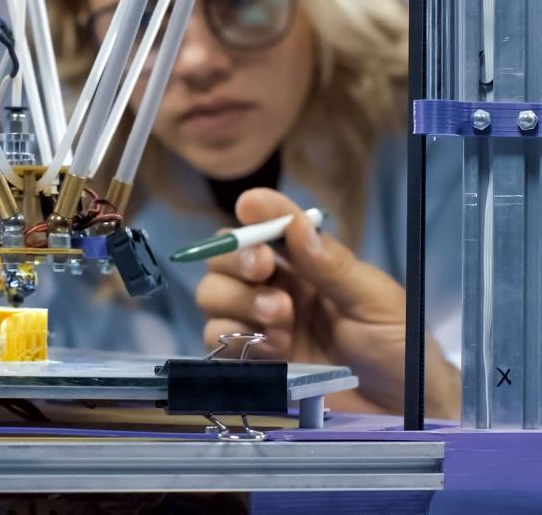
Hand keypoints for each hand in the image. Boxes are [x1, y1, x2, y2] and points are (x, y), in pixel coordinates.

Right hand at [195, 188, 460, 418]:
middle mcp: (278, 289)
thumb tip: (297, 225)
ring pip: (214, 296)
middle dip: (237, 260)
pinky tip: (273, 349)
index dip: (257, 214)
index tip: (250, 206)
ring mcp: (262, 327)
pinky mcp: (253, 364)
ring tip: (280, 318)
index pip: (271, 228)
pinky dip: (237, 339)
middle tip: (263, 270)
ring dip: (239, 301)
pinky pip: (216, 342)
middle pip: (224, 259)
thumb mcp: (375, 300)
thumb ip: (332, 265)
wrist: (403, 411)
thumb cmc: (399, 348)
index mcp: (308, 266)